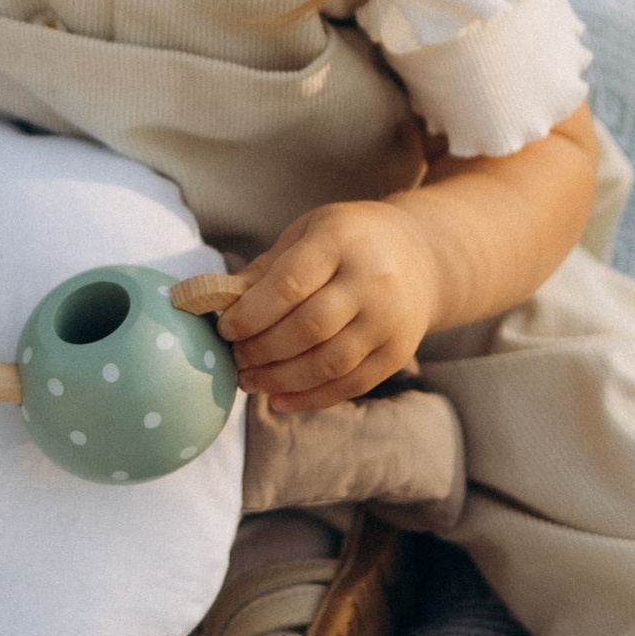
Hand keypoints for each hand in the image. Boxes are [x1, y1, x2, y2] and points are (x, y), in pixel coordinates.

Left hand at [217, 195, 440, 412]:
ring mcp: (389, 320)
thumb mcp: (306, 234)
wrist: (419, 257)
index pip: (290, 284)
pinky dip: (310, 398)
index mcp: (341, 242)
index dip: (251, 313)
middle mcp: (372, 281)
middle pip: (308, 328)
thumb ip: (265, 269)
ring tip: (248, 381)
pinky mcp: (397, 353)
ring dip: (280, 380)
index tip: (224, 328)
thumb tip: (215, 302)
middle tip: (233, 359)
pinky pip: (350, 384)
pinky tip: (278, 400)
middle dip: (261, 350)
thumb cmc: (346, 242)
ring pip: (328, 363)